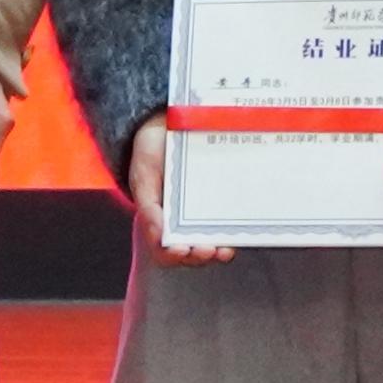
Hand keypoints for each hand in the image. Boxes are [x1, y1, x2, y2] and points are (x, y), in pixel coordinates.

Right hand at [120, 121, 229, 263]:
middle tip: (209, 250)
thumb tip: (159, 236)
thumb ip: (148, 207)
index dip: (172, 255)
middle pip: (191, 251)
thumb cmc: (150, 153)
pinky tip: (239, 231)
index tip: (181, 249)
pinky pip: (226, 220)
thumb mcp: (143, 177)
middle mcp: (181, 222)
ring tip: (225, 251)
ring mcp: (201, 213)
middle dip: (199, 256)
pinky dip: (232, 231)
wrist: (166, 126)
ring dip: (218, 251)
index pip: (164, 249)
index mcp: (159, 219)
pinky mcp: (219, 200)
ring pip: (210, 242)